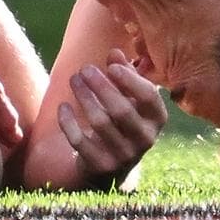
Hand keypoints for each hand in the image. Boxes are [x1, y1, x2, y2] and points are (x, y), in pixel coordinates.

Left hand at [57, 48, 166, 188]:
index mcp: (157, 119)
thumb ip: (124, 73)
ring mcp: (124, 155)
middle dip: (101, 86)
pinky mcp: (102, 166)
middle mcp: (145, 139)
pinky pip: (80, 141)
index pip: (148, 97)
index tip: (111, 66)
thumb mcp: (129, 96)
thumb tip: (115, 53)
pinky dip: (69, 122)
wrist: (112, 164)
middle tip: (85, 69)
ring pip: (100, 122)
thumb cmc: (122, 119)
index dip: (130, 80)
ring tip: (74, 79)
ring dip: (84, 97)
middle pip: (121, 109)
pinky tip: (63, 106)